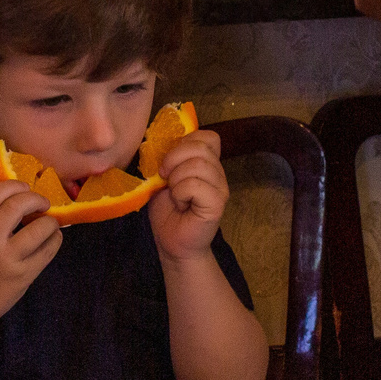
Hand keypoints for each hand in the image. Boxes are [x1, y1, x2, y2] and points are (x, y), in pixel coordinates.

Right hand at [0, 179, 60, 325]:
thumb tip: (20, 198)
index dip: (13, 185)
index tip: (24, 188)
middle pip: (17, 205)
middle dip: (35, 198)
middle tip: (43, 203)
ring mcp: (7, 260)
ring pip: (39, 228)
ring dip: (50, 221)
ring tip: (50, 223)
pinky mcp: (23, 276)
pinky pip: (47, 251)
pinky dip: (55, 240)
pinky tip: (53, 238)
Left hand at [148, 131, 227, 259]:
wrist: (172, 243)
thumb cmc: (168, 211)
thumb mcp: (164, 177)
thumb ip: (169, 158)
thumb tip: (160, 142)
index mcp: (208, 163)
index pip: (208, 137)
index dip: (185, 143)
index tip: (168, 162)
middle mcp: (218, 173)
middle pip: (200, 147)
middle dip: (174, 159)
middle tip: (165, 178)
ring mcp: (220, 188)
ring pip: (197, 165)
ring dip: (176, 179)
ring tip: (176, 195)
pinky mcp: (217, 204)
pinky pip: (195, 185)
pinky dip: (180, 193)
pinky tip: (181, 205)